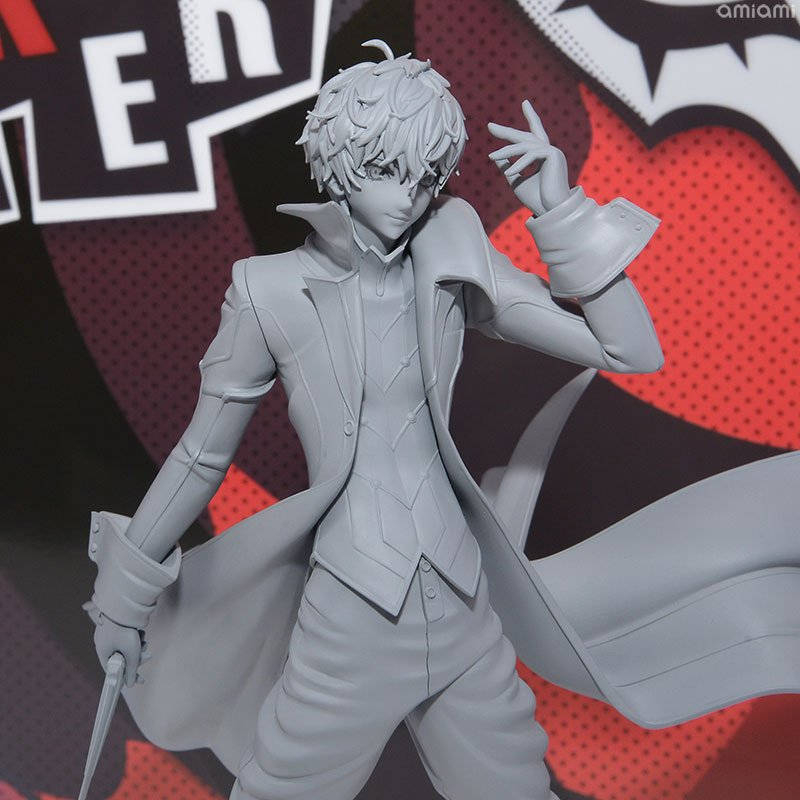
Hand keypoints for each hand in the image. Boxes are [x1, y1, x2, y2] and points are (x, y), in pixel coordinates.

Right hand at [93, 613, 148, 687]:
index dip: (125, 675)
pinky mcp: (118, 625)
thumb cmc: (125, 631)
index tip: (137, 678)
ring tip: (144, 641)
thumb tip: (130, 684)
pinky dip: (136, 636)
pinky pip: (128, 636)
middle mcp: (104, 643)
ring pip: (127, 646)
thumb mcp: (131, 653)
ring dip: (138, 646)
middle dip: (136, 658)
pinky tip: (141, 632)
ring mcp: (110, 632)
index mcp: (102, 652)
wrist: (123, 605)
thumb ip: (131, 670)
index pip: (112, 670)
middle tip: (148, 656)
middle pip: (122, 658)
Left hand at [488, 100, 569, 215]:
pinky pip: (531, 155)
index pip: (535, 133)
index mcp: (543, 156)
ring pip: (524, 146)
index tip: (525, 102)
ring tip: (492, 156)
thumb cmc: (535, 198)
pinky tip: (510, 172)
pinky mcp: (553, 155)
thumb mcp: (516, 180)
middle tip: (490, 126)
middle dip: (507, 132)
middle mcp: (549, 151)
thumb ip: (507, 167)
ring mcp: (552, 152)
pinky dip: (519, 164)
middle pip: (525, 136)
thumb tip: (496, 157)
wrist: (550, 210)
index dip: (531, 116)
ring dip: (507, 152)